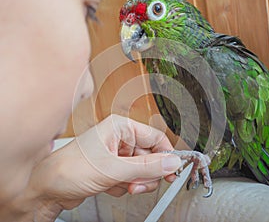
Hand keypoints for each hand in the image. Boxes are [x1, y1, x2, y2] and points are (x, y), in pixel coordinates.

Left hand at [7, 115, 180, 220]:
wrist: (47, 189)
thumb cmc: (70, 169)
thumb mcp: (113, 169)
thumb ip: (146, 166)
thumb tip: (171, 162)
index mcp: (120, 128)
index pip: (155, 138)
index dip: (166, 154)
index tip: (172, 170)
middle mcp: (119, 139)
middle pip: (150, 156)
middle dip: (146, 173)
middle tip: (139, 183)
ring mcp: (116, 155)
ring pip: (142, 170)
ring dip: (135, 182)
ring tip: (123, 185)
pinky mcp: (112, 169)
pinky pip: (131, 178)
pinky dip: (125, 186)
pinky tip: (111, 186)